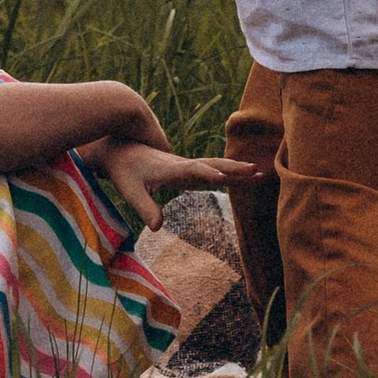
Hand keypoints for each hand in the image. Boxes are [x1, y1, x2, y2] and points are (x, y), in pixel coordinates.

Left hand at [85, 143, 261, 232]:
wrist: (120, 150)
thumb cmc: (125, 171)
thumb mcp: (130, 191)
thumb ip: (144, 208)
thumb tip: (157, 227)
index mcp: (171, 168)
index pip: (193, 170)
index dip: (208, 174)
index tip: (224, 177)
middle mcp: (182, 165)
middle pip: (212, 165)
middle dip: (234, 169)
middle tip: (257, 171)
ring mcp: (186, 167)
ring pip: (215, 167)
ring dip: (235, 170)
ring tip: (258, 173)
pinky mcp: (185, 170)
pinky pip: (210, 171)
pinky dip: (227, 173)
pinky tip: (239, 178)